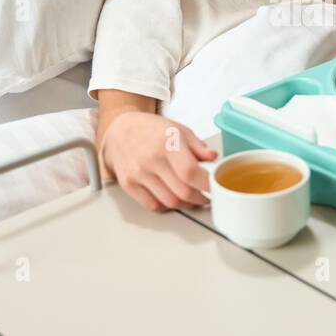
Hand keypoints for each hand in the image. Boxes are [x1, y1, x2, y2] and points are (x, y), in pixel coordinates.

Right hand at [98, 111, 217, 211]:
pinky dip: (166, 205)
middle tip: (206, 196)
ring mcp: (138, 174)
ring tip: (191, 197)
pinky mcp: (128, 184)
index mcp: (167, 142)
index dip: (207, 184)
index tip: (214, 187)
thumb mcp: (179, 130)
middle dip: (200, 198)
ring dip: (185, 204)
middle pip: (182, 192)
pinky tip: (171, 196)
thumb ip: (198, 147)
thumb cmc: (152, 130)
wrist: (120, 131)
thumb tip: (214, 159)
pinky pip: (153, 205)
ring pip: (170, 202)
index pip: (190, 172)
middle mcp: (151, 159)